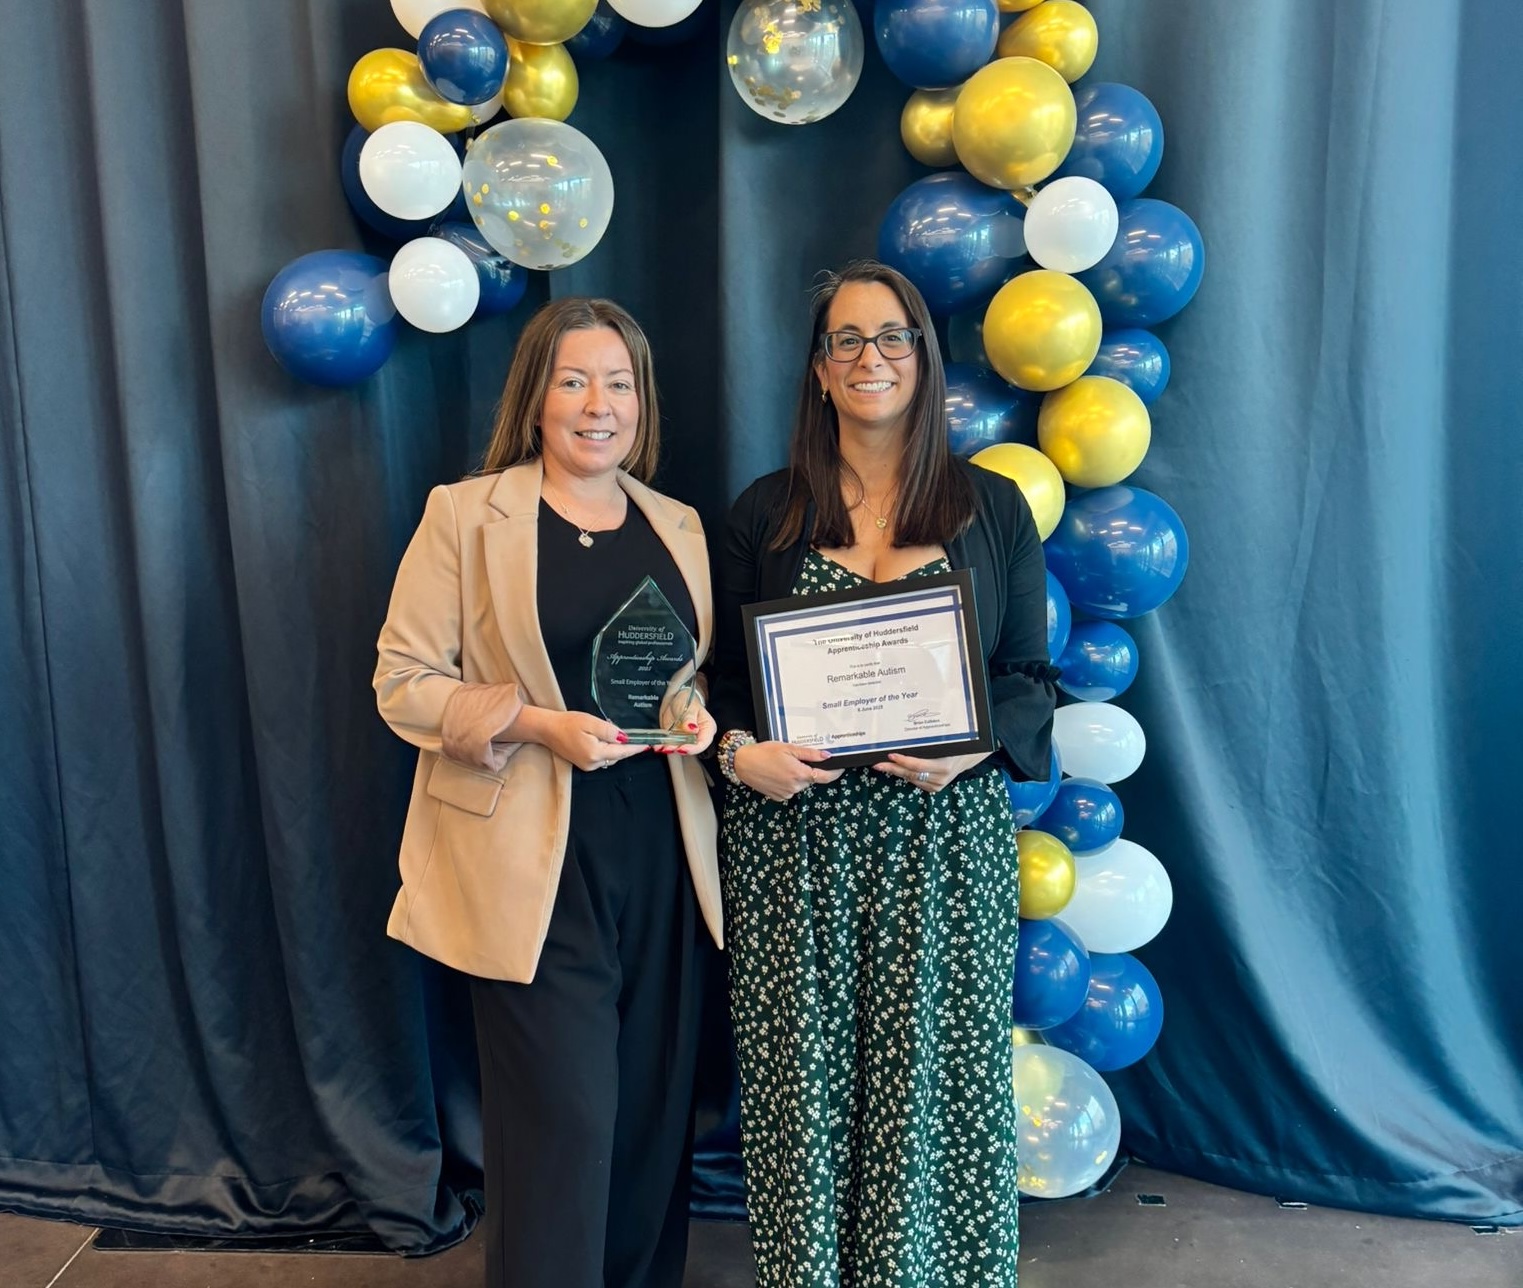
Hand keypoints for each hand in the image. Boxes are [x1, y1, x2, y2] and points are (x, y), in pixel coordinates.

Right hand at [522, 708, 648, 771]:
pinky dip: (607, 750)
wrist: (547, 729)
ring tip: (613, 734)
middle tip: (632, 734)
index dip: (636, 748)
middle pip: (617, 756)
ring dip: (615, 748)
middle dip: (625, 746)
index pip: (622, 751)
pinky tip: (603, 739)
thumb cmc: (568, 723)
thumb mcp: (591, 722)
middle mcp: (593, 763)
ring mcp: (588, 765)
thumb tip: (624, 738)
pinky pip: (602, 758)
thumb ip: (609, 731)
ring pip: (610, 757)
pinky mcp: (583, 764)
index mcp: (596, 753)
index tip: (649, 745)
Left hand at [653, 694, 715, 756]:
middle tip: (669, 747)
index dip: (693, 748)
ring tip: (661, 747)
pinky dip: (663, 746)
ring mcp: (685, 739)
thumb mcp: (690, 707)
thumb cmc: (688, 700)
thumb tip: (692, 729)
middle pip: (690, 749)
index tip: (682, 748)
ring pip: (679, 749)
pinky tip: (658, 746)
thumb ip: (689, 718)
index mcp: (707, 729)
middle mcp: (697, 736)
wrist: (675, 698)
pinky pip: (669, 745)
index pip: (702, 743)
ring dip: (669, 749)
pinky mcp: (675, 740)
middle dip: (679, 750)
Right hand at [734, 741, 842, 801]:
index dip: (834, 773)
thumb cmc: (764, 752)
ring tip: (782, 764)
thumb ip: (810, 754)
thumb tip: (827, 756)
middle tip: (796, 758)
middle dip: (808, 770)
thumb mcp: (789, 748)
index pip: (824, 777)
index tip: (840, 768)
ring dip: (797, 776)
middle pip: (810, 779)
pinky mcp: (778, 797)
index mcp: (799, 774)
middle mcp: (795, 787)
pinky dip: (788, 782)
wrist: (742, 763)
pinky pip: (790, 789)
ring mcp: (786, 794)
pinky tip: (777, 773)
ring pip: (800, 784)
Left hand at [872, 751, 989, 792]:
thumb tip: (903, 739)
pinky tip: (896, 769)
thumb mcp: (943, 742)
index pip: (918, 765)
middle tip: (878, 763)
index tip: (890, 755)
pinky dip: (905, 775)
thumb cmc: (953, 746)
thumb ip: (926, 744)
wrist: (967, 757)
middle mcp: (941, 778)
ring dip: (897, 772)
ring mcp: (938, 785)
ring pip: (911, 779)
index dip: (903, 761)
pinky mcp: (934, 789)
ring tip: (883, 765)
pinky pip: (915, 782)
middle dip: (893, 768)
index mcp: (944, 765)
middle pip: (911, 774)